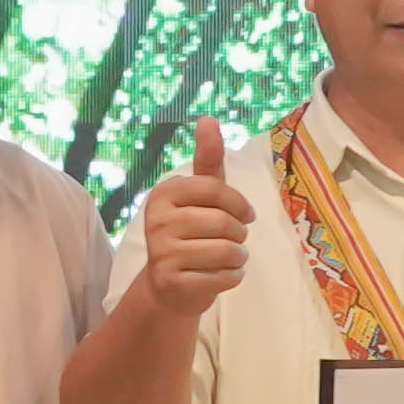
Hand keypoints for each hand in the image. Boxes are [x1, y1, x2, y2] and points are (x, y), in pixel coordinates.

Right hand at [138, 116, 253, 311]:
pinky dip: (232, 277)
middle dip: (240, 234)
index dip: (240, 204)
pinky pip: (225, 276)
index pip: (215, 188)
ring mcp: (162, 252)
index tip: (246, 214)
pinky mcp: (172, 281)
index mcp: (164, 193)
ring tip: (226, 257)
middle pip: (225, 223)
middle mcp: (157, 220)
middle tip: (232, 240)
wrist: (169, 286)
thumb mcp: (201, 195)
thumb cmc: (192, 233)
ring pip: (228, 251)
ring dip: (238, 256)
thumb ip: (207, 160)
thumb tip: (208, 118)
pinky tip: (218, 275)